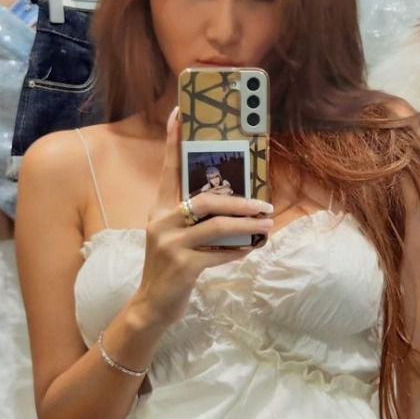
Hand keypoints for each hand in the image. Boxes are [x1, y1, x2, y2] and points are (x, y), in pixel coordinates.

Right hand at [131, 107, 273, 329]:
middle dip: (240, 201)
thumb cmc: (169, 266)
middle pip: (206, 200)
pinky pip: (219, 253)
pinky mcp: (183, 266)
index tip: (180, 112)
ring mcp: (170, 244)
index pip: (168, 169)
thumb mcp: (173, 236)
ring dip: (247, 224)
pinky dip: (238, 250)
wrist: (152, 305)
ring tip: (267, 224)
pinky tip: (250, 249)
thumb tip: (233, 202)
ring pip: (217, 225)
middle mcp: (161, 222)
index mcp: (159, 209)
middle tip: (265, 203)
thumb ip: (193, 218)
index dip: (172, 140)